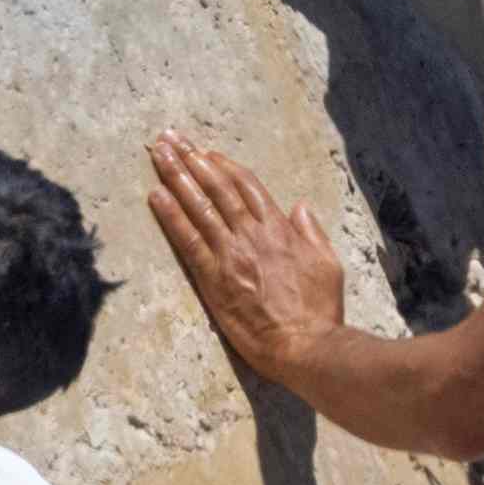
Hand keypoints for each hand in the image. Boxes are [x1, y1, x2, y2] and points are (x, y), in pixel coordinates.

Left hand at [138, 134, 347, 389]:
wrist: (307, 346)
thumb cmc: (320, 311)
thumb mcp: (328, 264)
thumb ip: (313, 232)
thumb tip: (299, 207)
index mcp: (279, 230)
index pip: (247, 187)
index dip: (224, 166)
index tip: (206, 152)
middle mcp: (252, 235)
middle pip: (218, 188)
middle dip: (193, 160)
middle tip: (171, 139)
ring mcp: (231, 255)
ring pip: (200, 206)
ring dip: (177, 176)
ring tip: (158, 154)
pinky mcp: (214, 279)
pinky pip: (187, 240)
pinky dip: (171, 215)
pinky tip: (155, 195)